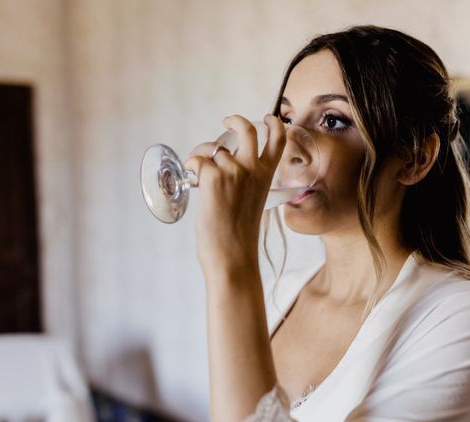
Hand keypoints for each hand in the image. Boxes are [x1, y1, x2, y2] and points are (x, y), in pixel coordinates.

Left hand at [185, 114, 285, 274]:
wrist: (233, 256)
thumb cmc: (240, 238)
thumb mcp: (252, 204)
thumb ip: (245, 184)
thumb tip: (222, 173)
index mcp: (267, 177)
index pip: (278, 140)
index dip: (274, 123)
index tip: (268, 118)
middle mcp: (252, 169)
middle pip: (246, 129)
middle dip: (235, 121)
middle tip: (226, 123)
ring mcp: (233, 171)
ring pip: (212, 148)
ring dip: (201, 155)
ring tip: (198, 173)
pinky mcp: (212, 178)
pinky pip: (197, 160)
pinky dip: (191, 167)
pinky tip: (193, 183)